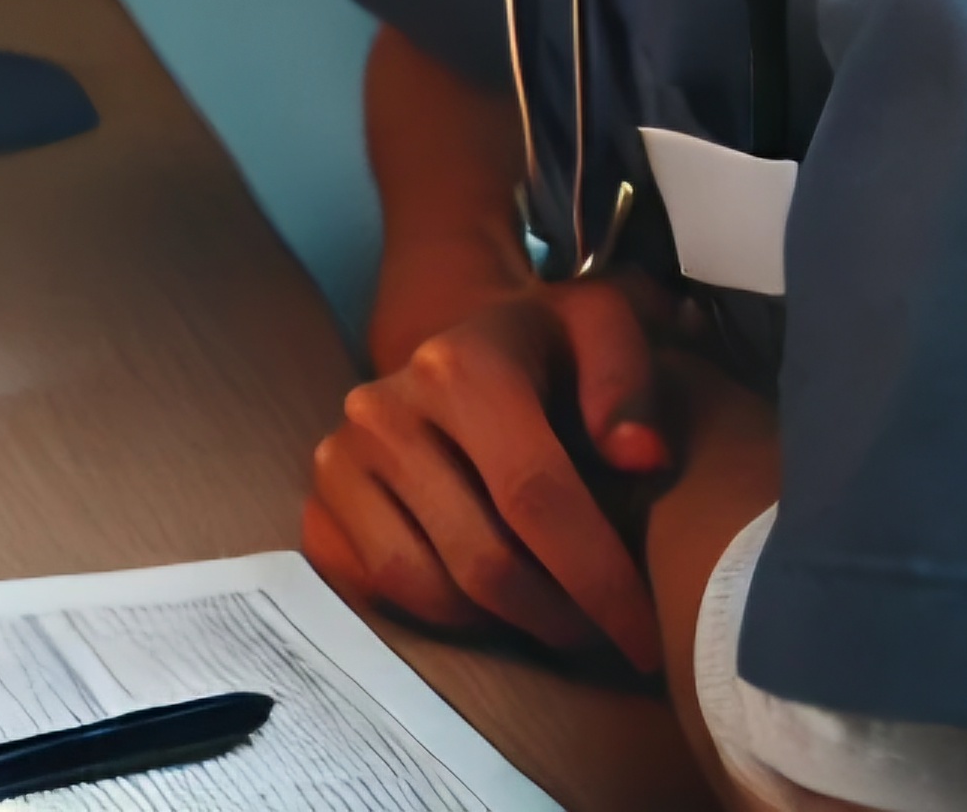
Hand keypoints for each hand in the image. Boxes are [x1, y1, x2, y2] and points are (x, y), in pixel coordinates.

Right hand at [304, 277, 670, 669]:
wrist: (462, 347)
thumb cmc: (548, 349)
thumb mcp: (603, 328)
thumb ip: (630, 383)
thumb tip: (642, 457)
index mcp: (460, 366)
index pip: (536, 495)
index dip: (598, 578)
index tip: (646, 637)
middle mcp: (384, 409)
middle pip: (483, 560)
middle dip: (557, 616)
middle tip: (604, 633)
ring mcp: (341, 460)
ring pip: (427, 590)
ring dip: (501, 624)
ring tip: (551, 612)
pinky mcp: (320, 508)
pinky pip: (382, 597)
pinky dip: (442, 617)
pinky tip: (487, 598)